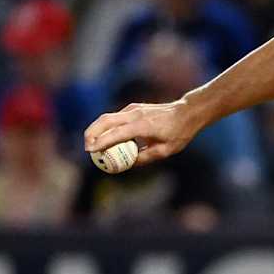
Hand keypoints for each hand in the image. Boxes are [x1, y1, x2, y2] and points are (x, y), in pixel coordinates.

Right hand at [84, 99, 201, 165]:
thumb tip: (128, 165)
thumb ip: (146, 157)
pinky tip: (105, 139)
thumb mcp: (166, 150)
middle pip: (105, 121)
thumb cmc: (179, 133)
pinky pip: (115, 118)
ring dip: (96, 129)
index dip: (101, 142)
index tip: (91, 151)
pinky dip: (106, 127)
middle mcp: (135, 114)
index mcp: (143, 125)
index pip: (116, 133)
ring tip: (91, 144)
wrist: (186, 112)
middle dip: (91, 133)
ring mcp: (133, 109)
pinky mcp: (133, 108)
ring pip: (108, 117)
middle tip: (86, 148)